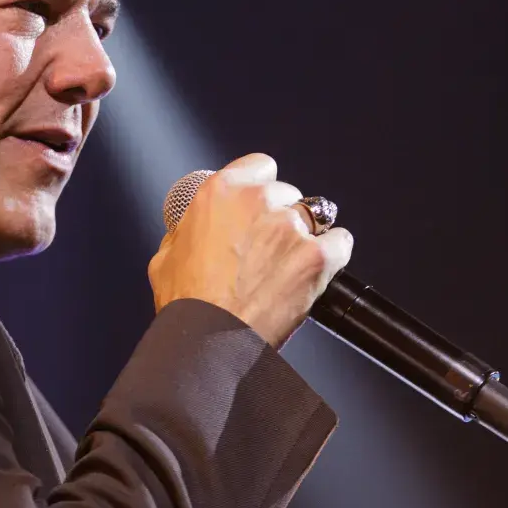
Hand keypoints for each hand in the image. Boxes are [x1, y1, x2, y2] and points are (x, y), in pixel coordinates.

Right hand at [148, 153, 353, 348]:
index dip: (262, 186)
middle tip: (269, 247)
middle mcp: (259, 201)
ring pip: (315, 217)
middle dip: (281, 216)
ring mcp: (291, 228)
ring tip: (291, 264)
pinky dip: (332, 254)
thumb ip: (186, 232)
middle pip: (288, 193)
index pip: (261, 166)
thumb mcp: (167, 255)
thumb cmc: (187, 304)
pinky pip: (340, 242)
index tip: (261, 205)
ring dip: (306, 236)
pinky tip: (318, 269)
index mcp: (222, 192)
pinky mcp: (317, 256)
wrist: (210, 341)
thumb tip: (190, 231)